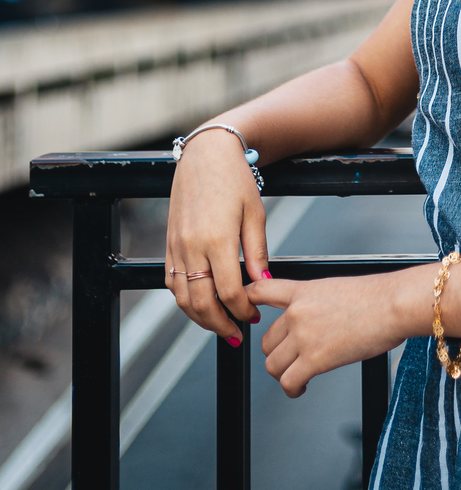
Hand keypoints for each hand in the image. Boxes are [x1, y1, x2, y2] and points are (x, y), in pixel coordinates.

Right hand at [165, 128, 268, 343]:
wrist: (206, 155)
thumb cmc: (235, 179)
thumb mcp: (255, 212)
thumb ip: (256, 251)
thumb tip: (263, 283)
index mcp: (217, 239)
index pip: (228, 292)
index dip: (242, 310)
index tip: (254, 316)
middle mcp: (192, 247)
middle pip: (201, 303)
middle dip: (220, 324)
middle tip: (237, 334)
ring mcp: (176, 246)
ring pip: (181, 298)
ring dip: (199, 318)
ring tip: (219, 325)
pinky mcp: (168, 244)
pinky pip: (171, 282)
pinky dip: (184, 300)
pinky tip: (200, 304)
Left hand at [248, 270, 428, 396]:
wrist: (393, 304)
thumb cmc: (378, 297)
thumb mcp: (339, 288)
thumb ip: (319, 302)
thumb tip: (317, 319)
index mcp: (304, 290)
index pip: (261, 289)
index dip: (247, 300)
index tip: (245, 312)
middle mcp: (298, 312)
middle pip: (268, 341)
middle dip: (279, 353)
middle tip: (294, 359)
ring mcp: (304, 335)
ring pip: (273, 364)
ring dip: (285, 373)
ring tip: (298, 376)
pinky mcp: (314, 359)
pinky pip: (288, 382)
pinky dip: (292, 389)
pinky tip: (302, 388)